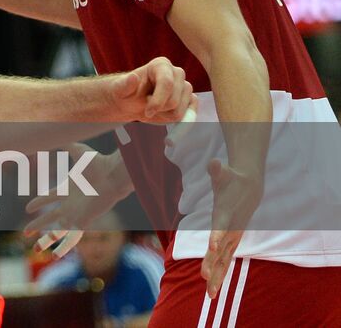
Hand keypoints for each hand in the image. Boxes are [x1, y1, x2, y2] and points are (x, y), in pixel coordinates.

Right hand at [24, 144, 125, 255]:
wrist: (113, 176)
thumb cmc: (98, 163)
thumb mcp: (78, 151)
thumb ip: (67, 144)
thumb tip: (55, 129)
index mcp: (67, 190)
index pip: (48, 198)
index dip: (38, 203)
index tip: (28, 207)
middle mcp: (69, 204)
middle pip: (48, 218)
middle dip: (36, 226)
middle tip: (24, 233)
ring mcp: (75, 214)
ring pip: (57, 230)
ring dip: (46, 239)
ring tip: (36, 249)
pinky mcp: (83, 221)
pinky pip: (71, 236)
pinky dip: (63, 246)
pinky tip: (56, 255)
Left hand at [112, 56, 194, 123]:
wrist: (132, 102)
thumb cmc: (126, 93)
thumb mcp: (120, 89)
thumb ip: (125, 84)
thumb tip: (133, 77)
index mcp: (161, 65)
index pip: (167, 83)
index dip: (158, 101)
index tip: (147, 112)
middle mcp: (177, 73)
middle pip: (174, 101)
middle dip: (158, 109)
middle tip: (146, 107)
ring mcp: (185, 87)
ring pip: (180, 111)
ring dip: (164, 115)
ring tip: (154, 109)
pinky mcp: (190, 100)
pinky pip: (189, 115)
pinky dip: (178, 123)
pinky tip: (164, 117)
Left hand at [200, 159, 263, 297]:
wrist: (250, 188)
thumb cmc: (232, 180)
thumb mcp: (224, 173)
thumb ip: (218, 170)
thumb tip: (214, 162)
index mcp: (226, 214)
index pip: (221, 226)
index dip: (217, 236)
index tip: (212, 247)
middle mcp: (230, 230)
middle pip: (221, 249)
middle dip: (214, 265)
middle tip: (206, 280)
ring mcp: (232, 237)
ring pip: (224, 260)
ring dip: (217, 276)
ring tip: (210, 295)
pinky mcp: (232, 242)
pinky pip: (224, 260)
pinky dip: (219, 274)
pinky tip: (213, 289)